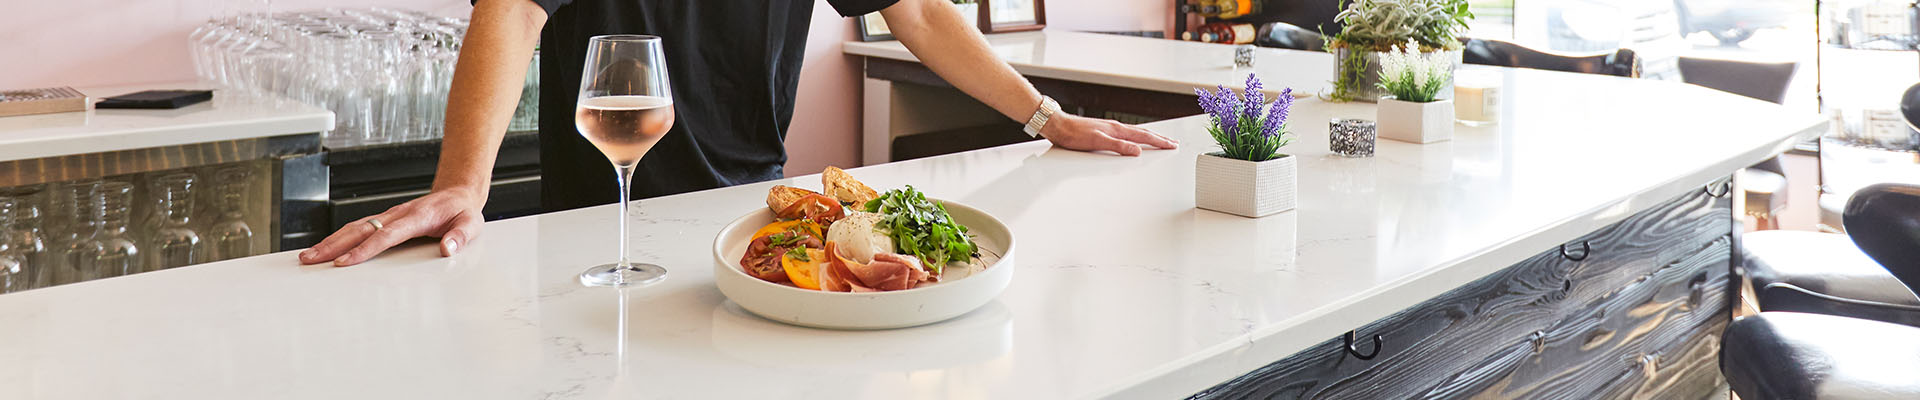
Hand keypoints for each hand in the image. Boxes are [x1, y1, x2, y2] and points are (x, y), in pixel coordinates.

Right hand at [298, 188, 486, 266]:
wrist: (457, 194)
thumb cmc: (462, 212)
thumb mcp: (471, 224)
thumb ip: (460, 236)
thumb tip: (448, 249)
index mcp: (417, 217)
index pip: (386, 235)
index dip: (365, 249)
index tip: (345, 262)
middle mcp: (397, 214)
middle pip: (360, 230)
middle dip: (334, 246)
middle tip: (310, 260)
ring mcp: (389, 216)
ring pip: (354, 228)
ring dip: (330, 242)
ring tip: (307, 256)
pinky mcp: (385, 220)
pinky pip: (358, 228)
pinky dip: (339, 238)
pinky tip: (325, 248)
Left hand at [1038, 114, 1178, 155]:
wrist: (1058, 126)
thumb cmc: (1074, 134)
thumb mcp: (1097, 142)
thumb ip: (1118, 146)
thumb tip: (1137, 151)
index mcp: (1117, 130)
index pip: (1143, 136)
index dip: (1159, 142)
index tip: (1171, 145)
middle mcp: (1115, 127)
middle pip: (1143, 133)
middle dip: (1159, 138)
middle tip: (1172, 142)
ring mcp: (1110, 128)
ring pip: (1135, 132)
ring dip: (1149, 136)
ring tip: (1159, 139)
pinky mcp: (1103, 130)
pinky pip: (1126, 133)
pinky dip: (1136, 136)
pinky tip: (1134, 138)